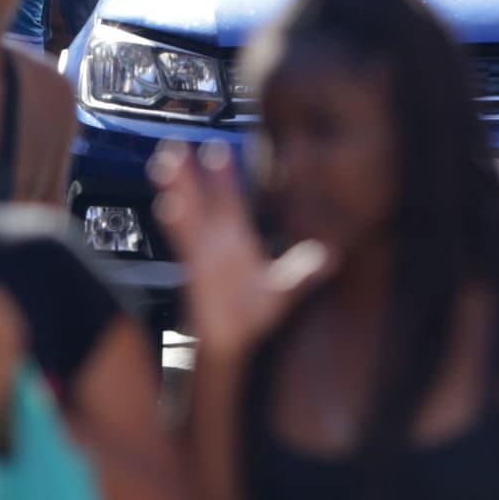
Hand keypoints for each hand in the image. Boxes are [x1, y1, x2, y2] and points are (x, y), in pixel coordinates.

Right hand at [154, 142, 324, 352]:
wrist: (238, 352)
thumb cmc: (253, 320)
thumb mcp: (283, 291)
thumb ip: (303, 273)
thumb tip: (331, 257)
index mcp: (235, 245)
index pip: (229, 203)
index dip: (223, 178)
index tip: (217, 150)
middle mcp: (217, 249)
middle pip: (202, 205)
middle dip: (190, 177)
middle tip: (177, 147)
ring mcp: (205, 261)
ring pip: (190, 220)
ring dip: (179, 193)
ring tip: (167, 166)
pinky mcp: (199, 278)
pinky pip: (187, 250)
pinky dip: (178, 229)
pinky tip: (169, 208)